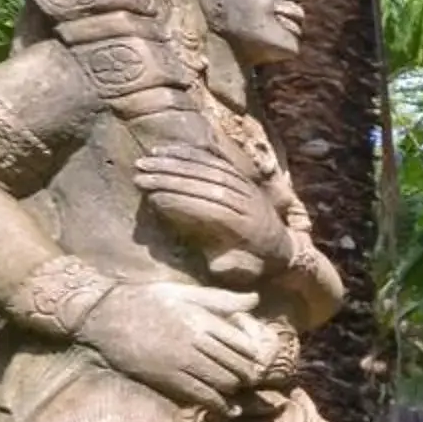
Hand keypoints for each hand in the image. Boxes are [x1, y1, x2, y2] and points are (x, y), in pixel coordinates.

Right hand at [74, 281, 270, 411]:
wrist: (105, 316)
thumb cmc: (147, 300)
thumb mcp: (184, 292)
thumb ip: (221, 299)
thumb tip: (254, 299)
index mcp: (201, 319)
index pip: (242, 343)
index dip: (254, 354)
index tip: (256, 358)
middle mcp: (194, 342)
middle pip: (236, 365)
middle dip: (248, 373)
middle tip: (251, 377)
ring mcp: (180, 362)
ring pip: (222, 381)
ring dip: (235, 387)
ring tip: (237, 387)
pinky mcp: (166, 378)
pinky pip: (200, 395)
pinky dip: (218, 404)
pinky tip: (227, 408)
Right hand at [138, 146, 287, 269]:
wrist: (283, 247)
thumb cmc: (255, 263)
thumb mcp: (244, 271)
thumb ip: (231, 266)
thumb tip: (217, 263)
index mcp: (249, 228)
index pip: (213, 210)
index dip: (183, 203)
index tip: (153, 199)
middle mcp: (250, 202)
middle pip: (209, 184)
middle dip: (171, 178)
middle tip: (139, 175)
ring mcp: (247, 186)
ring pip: (211, 169)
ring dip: (176, 162)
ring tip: (146, 160)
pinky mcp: (243, 176)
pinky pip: (218, 160)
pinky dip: (192, 154)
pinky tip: (167, 150)